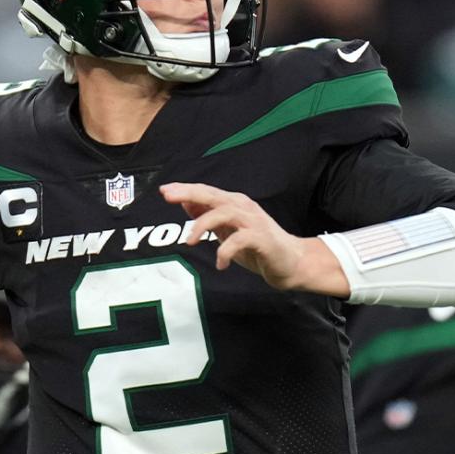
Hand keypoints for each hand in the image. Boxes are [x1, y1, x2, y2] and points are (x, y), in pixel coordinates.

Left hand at [160, 182, 348, 297]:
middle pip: (212, 195)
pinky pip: (239, 240)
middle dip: (189, 194)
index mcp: (233, 204)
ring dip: (203, 225)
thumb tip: (185, 203)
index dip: (185, 189)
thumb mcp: (227, 231)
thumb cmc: (257, 246)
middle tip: (168, 197)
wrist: (291, 262)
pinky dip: (225, 252)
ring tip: (191, 242)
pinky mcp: (262, 238)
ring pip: (223, 213)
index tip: (164, 190)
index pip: (206, 192)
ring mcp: (253, 222)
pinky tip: (220, 264)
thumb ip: (209, 217)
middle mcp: (243, 207)